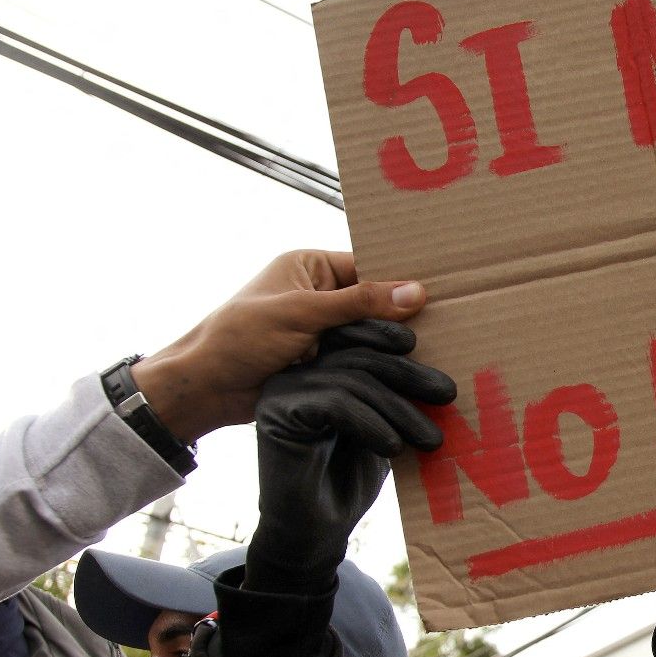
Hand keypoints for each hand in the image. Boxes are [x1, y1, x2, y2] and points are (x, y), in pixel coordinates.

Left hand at [131, 251, 428, 442]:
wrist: (205, 389)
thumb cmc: (239, 337)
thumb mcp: (301, 312)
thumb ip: (359, 303)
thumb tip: (416, 292)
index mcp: (311, 267)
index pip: (367, 267)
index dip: (400, 282)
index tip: (442, 295)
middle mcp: (320, 295)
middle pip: (374, 303)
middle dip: (402, 318)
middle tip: (450, 329)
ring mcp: (322, 331)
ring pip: (371, 336)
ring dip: (393, 350)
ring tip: (438, 357)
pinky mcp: (323, 363)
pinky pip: (360, 362)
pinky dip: (378, 371)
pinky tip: (409, 379)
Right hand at [243, 321, 455, 593]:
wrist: (317, 532)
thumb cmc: (351, 479)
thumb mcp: (382, 426)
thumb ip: (394, 393)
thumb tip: (438, 366)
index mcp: (317, 367)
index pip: (353, 334)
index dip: (385, 333)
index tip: (420, 347)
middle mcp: (295, 372)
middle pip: (358, 354)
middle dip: (408, 373)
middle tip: (447, 395)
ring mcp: (282, 391)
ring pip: (352, 379)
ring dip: (400, 409)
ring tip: (431, 440)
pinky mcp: (278, 415)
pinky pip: (335, 403)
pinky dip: (372, 423)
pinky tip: (393, 448)